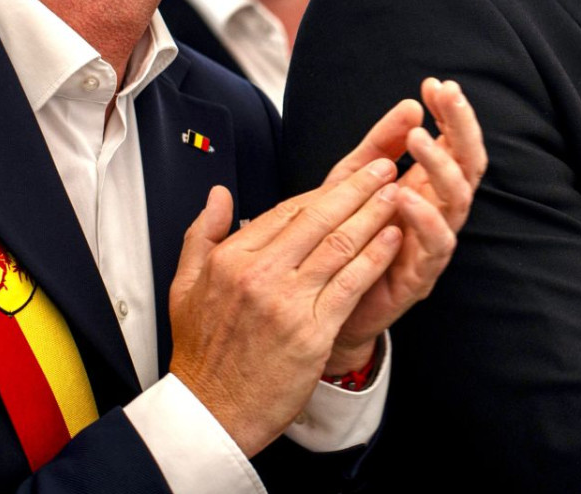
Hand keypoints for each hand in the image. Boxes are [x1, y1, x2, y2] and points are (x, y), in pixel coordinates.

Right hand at [167, 162, 405, 455]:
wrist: (211, 414)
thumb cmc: (203, 354)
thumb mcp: (184, 286)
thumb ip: (202, 234)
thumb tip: (219, 194)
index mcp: (231, 260)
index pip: (285, 210)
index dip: (323, 190)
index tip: (346, 175)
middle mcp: (259, 275)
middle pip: (317, 218)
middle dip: (357, 188)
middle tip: (383, 168)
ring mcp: (286, 303)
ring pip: (339, 244)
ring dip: (373, 215)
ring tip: (396, 193)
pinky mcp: (311, 331)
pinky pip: (351, 283)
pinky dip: (376, 256)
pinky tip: (394, 238)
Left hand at [321, 78, 485, 372]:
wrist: (328, 306)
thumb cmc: (347, 239)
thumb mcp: (355, 181)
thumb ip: (381, 145)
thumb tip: (411, 104)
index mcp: (429, 186)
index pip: (455, 142)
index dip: (452, 113)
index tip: (435, 83)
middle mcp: (440, 211)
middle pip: (469, 164)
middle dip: (462, 127)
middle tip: (448, 95)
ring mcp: (434, 243)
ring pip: (458, 201)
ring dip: (441, 166)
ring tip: (419, 139)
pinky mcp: (422, 276)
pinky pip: (435, 245)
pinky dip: (423, 218)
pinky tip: (403, 194)